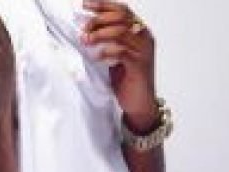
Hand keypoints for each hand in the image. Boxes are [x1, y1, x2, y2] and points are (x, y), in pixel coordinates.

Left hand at [80, 0, 158, 131]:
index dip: (103, 5)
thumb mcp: (116, 55)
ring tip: (85, 40)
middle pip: (121, 18)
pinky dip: (106, 52)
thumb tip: (86, 29)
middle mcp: (144, 38)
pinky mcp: (139, 66)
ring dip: (100, 34)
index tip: (85, 4)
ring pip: (120, 32)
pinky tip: (96, 56)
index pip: (122, 10)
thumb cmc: (127, 80)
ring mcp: (143, 51)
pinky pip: (121, 52)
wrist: (140, 105)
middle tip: (83, 27)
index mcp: (139, 32)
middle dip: (99, 19)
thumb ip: (108, 41)